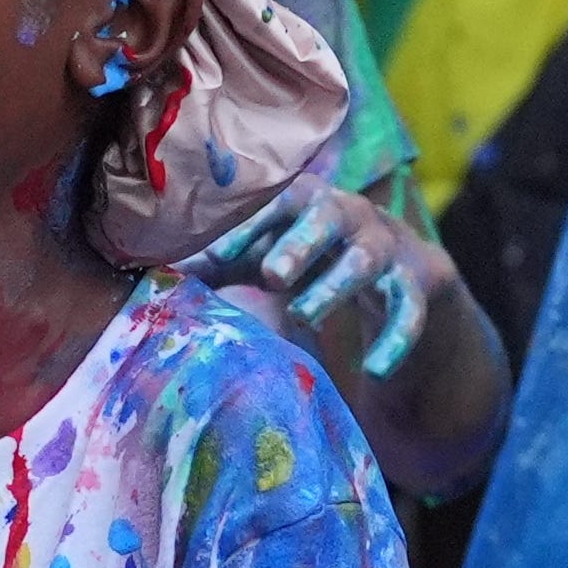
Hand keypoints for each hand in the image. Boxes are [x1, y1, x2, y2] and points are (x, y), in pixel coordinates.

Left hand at [195, 180, 431, 376]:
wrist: (398, 265)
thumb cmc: (312, 255)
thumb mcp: (268, 254)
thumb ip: (221, 263)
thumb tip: (151, 275)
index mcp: (307, 199)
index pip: (279, 202)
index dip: (250, 227)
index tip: (219, 257)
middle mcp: (351, 214)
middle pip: (331, 216)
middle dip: (301, 243)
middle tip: (272, 275)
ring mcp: (388, 248)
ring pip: (367, 259)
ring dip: (336, 285)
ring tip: (303, 315)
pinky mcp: (417, 284)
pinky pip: (410, 310)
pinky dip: (395, 339)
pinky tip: (374, 368)